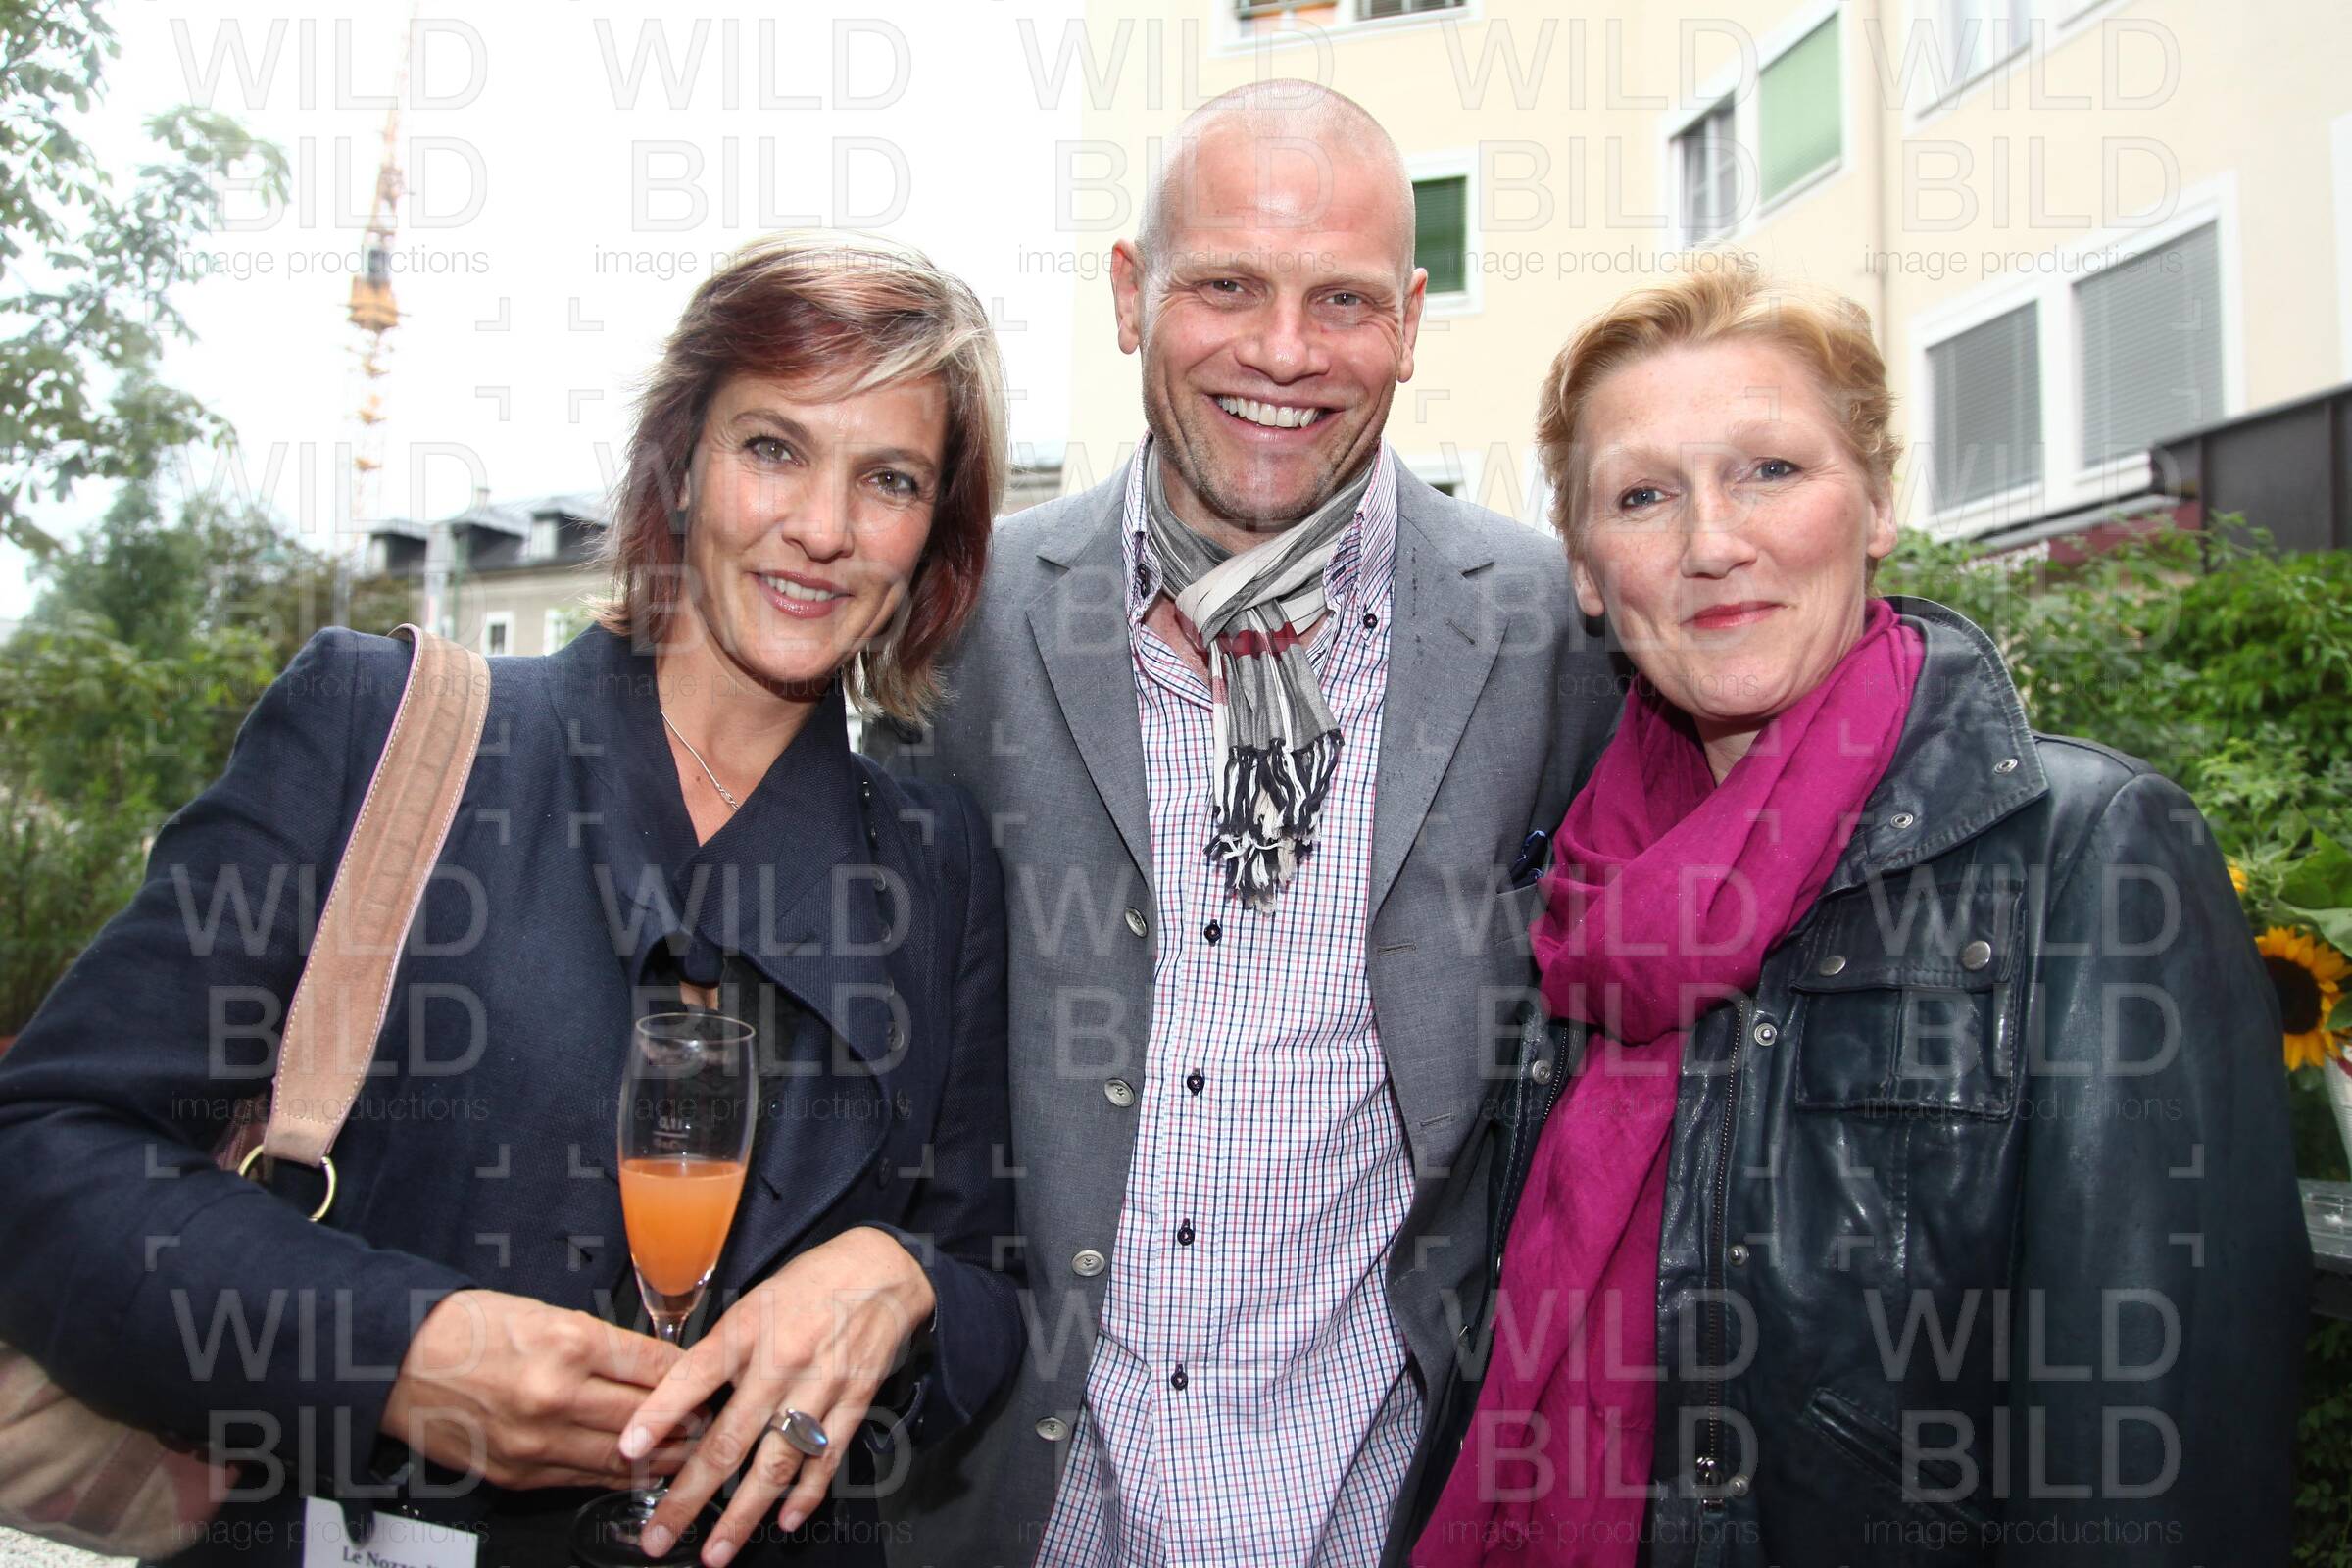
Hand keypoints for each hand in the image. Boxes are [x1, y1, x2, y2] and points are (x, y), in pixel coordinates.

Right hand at [380, 1289, 684, 1489]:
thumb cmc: (466, 1327)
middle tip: (714, 1421)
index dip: (690, 1375)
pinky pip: (581, 1478)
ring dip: (661, 1458)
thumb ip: (597, 1341)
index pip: (653, 1364)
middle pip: (646, 1416)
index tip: (710, 1378)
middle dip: (687, 1421)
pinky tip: (637, 1472)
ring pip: (620, 1456)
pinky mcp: (517, 1471)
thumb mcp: (542, 1312)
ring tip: (689, 1454)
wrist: (397, 1363)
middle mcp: (557, 1394)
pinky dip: (615, 1475)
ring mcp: (537, 1440)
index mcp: (569, 1342)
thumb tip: (645, 1363)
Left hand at [621, 1227, 936, 1565]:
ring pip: (775, 1463)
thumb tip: (679, 1405)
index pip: (692, 1377)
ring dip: (742, 1515)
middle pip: (727, 1441)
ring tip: (716, 1552)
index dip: (659, 1414)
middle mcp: (779, 1362)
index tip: (628, 1451)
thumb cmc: (806, 1285)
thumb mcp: (752, 1302)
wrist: (880, 1269)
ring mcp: (819, 1386)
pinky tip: (785, 1521)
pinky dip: (807, 1494)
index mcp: (745, 1331)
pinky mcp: (854, 1401)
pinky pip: (827, 1457)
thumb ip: (719, 1353)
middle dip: (688, 1496)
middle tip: (659, 1536)